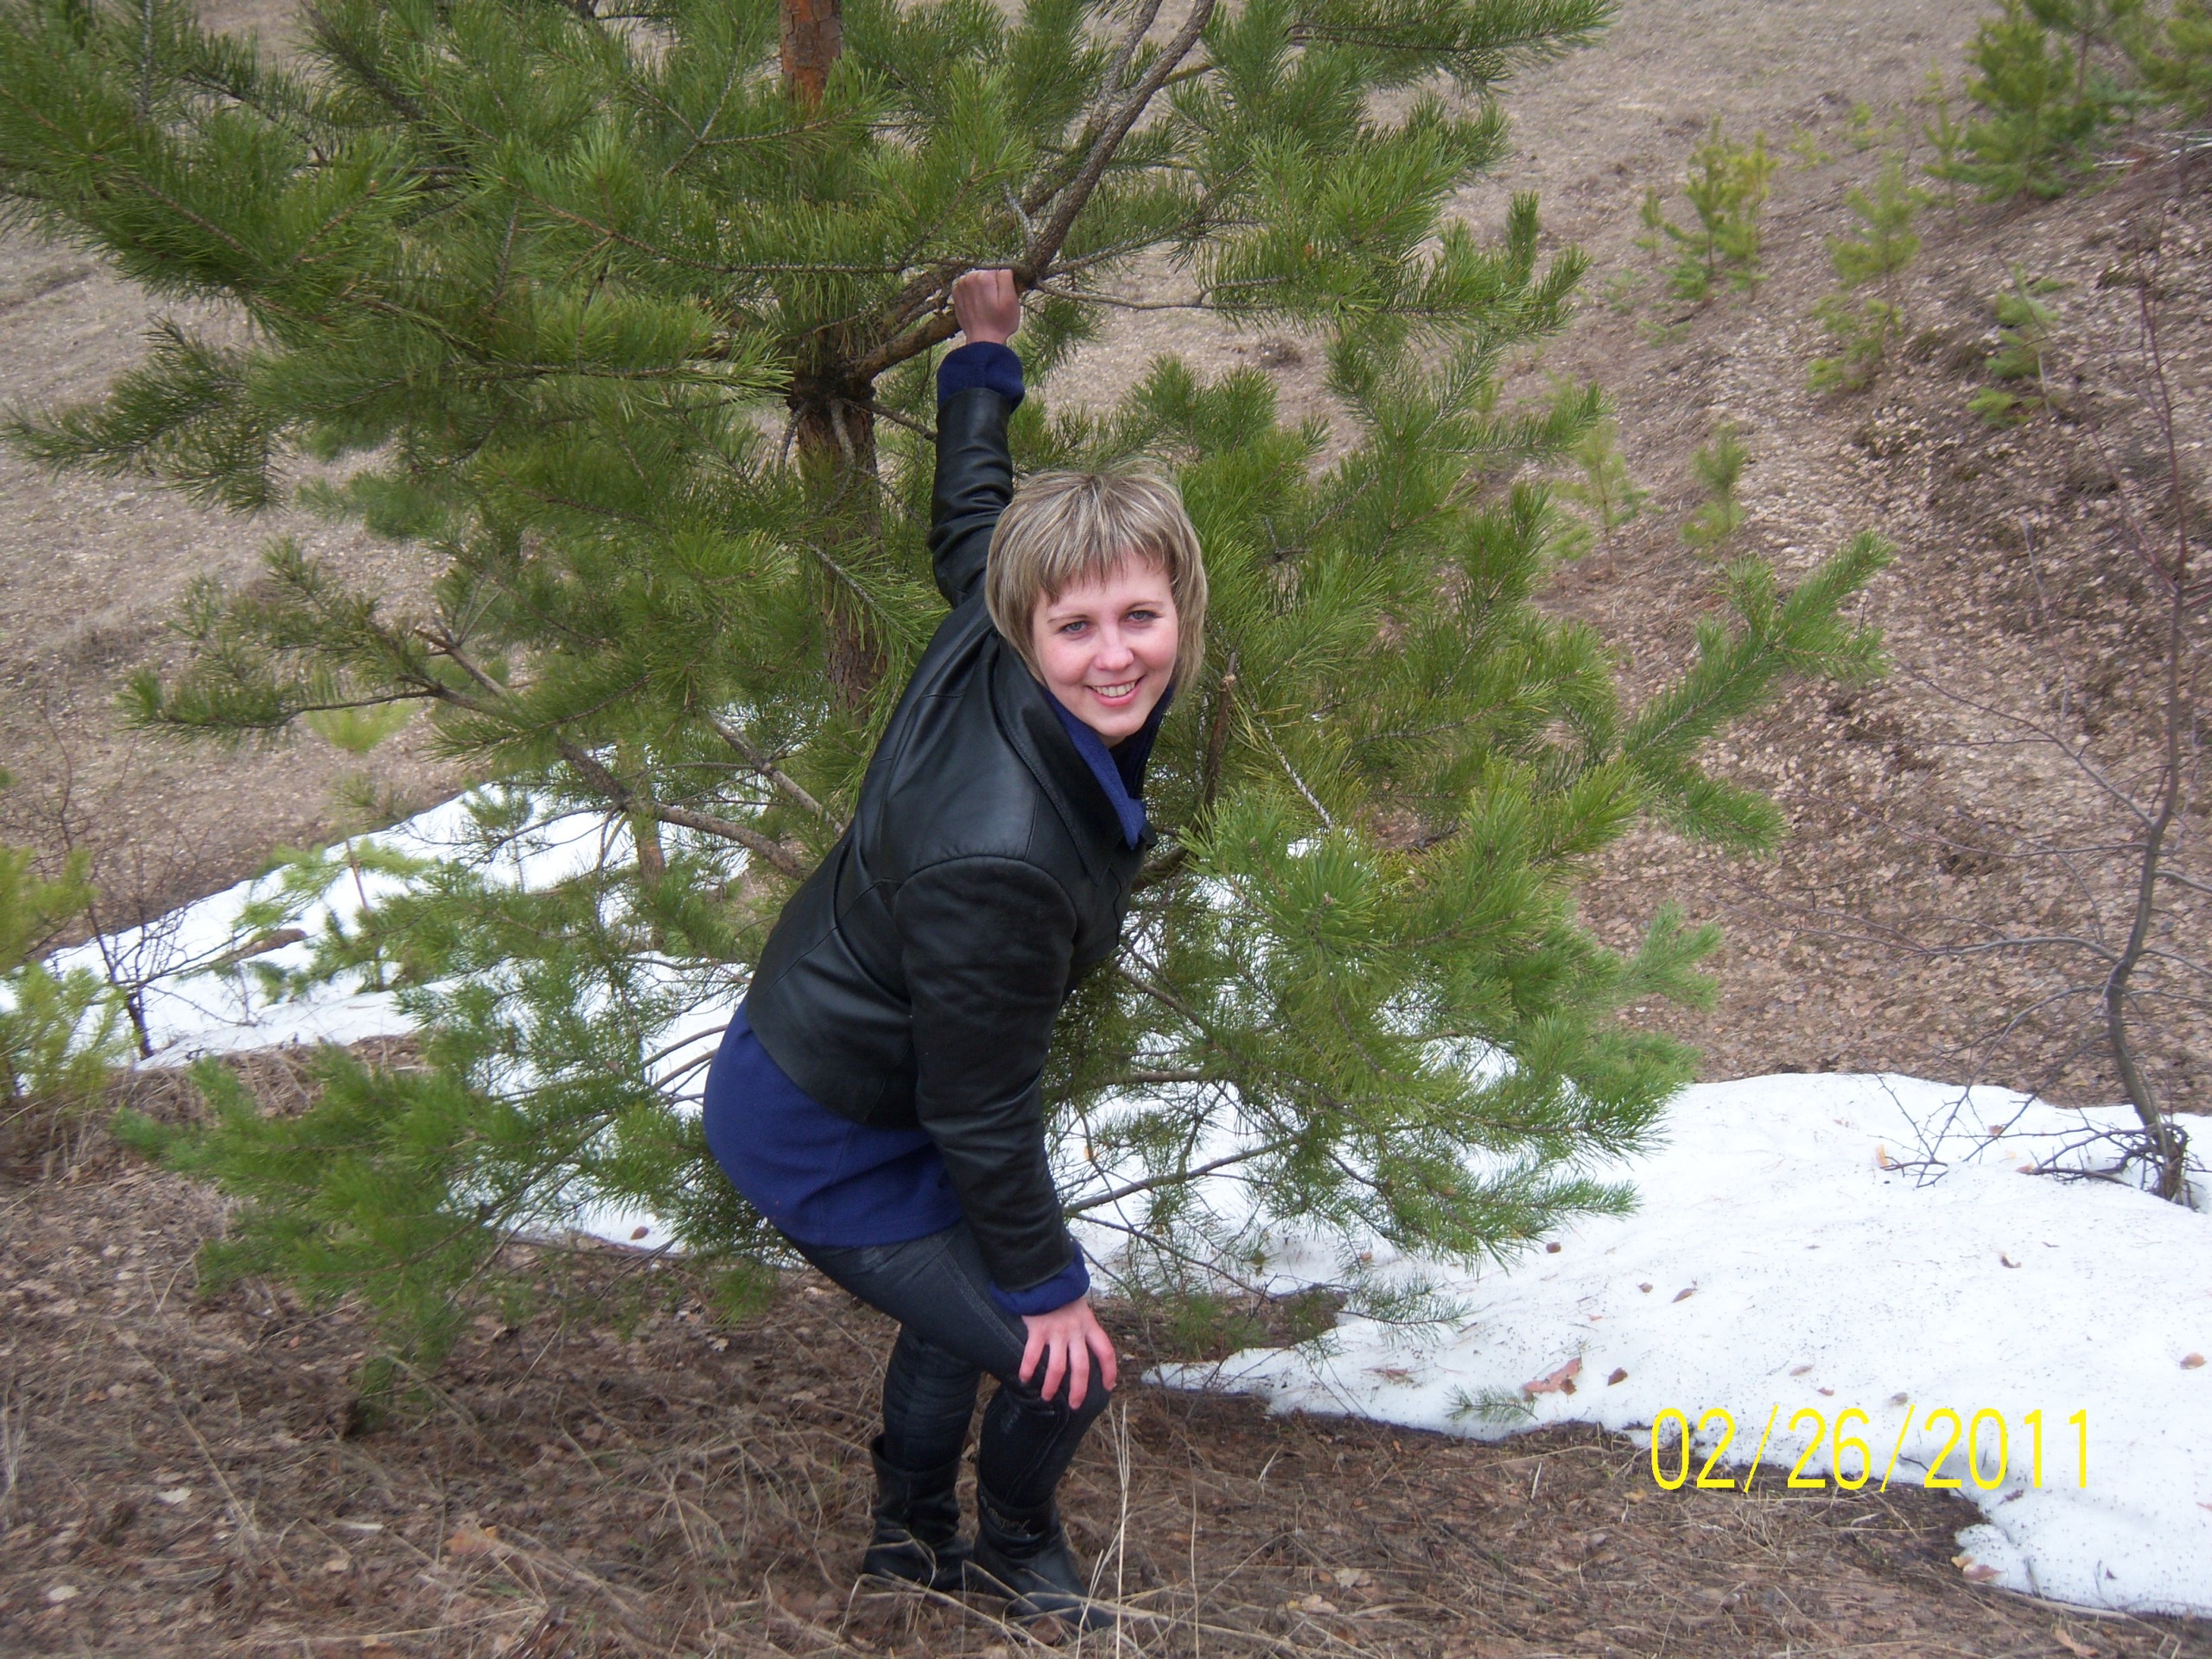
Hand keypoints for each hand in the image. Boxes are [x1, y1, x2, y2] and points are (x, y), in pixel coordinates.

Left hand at [952, 267, 1021, 345]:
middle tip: (995, 304)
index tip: (1004, 298)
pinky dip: (973, 293)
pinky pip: (968, 286)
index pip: (999, 271)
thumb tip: (1004, 268)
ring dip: (982, 289)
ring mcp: (960, 285)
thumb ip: (1007, 278)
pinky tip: (977, 305)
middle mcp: (969, 277)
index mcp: (984, 276)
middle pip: (987, 274)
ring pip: (977, 279)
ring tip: (986, 306)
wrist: (982, 341)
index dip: (1004, 284)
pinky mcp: (956, 293)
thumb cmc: (1000, 323)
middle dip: (992, 285)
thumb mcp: (1011, 300)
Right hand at [1018, 1294, 1117, 1409]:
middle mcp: (1075, 1331)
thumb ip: (1082, 1325)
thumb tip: (1084, 1343)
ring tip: (1046, 1397)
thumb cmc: (1061, 1292)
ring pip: (1057, 1367)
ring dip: (1051, 1385)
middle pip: (1081, 1367)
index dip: (1109, 1370)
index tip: (1110, 1386)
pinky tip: (1024, 1379)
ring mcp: (1056, 1331)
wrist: (1045, 1274)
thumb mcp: (1080, 1307)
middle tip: (1074, 1404)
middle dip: (1078, 1390)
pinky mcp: (1038, 1329)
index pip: (1106, 1351)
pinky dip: (1027, 1369)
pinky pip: (1032, 1354)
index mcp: (1089, 1325)